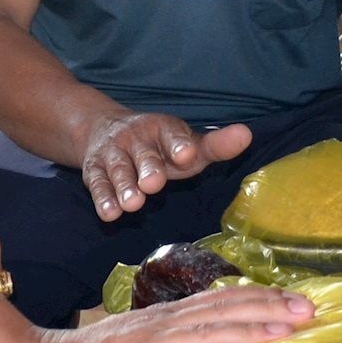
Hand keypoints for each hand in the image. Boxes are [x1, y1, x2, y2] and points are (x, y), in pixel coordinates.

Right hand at [6, 284, 313, 342]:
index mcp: (157, 325)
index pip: (214, 306)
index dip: (256, 300)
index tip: (293, 302)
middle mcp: (157, 330)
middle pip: (221, 312)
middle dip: (268, 308)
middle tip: (311, 307)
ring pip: (208, 333)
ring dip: (252, 327)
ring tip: (290, 325)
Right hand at [80, 113, 254, 221]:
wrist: (103, 130)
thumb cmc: (158, 146)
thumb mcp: (185, 144)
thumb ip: (215, 145)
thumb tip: (247, 136)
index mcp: (163, 129)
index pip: (172, 133)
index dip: (178, 144)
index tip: (187, 155)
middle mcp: (136, 138)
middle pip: (143, 154)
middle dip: (149, 168)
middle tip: (154, 183)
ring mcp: (113, 153)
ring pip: (119, 170)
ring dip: (124, 187)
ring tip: (133, 204)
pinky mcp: (94, 170)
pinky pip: (97, 184)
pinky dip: (103, 199)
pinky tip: (110, 214)